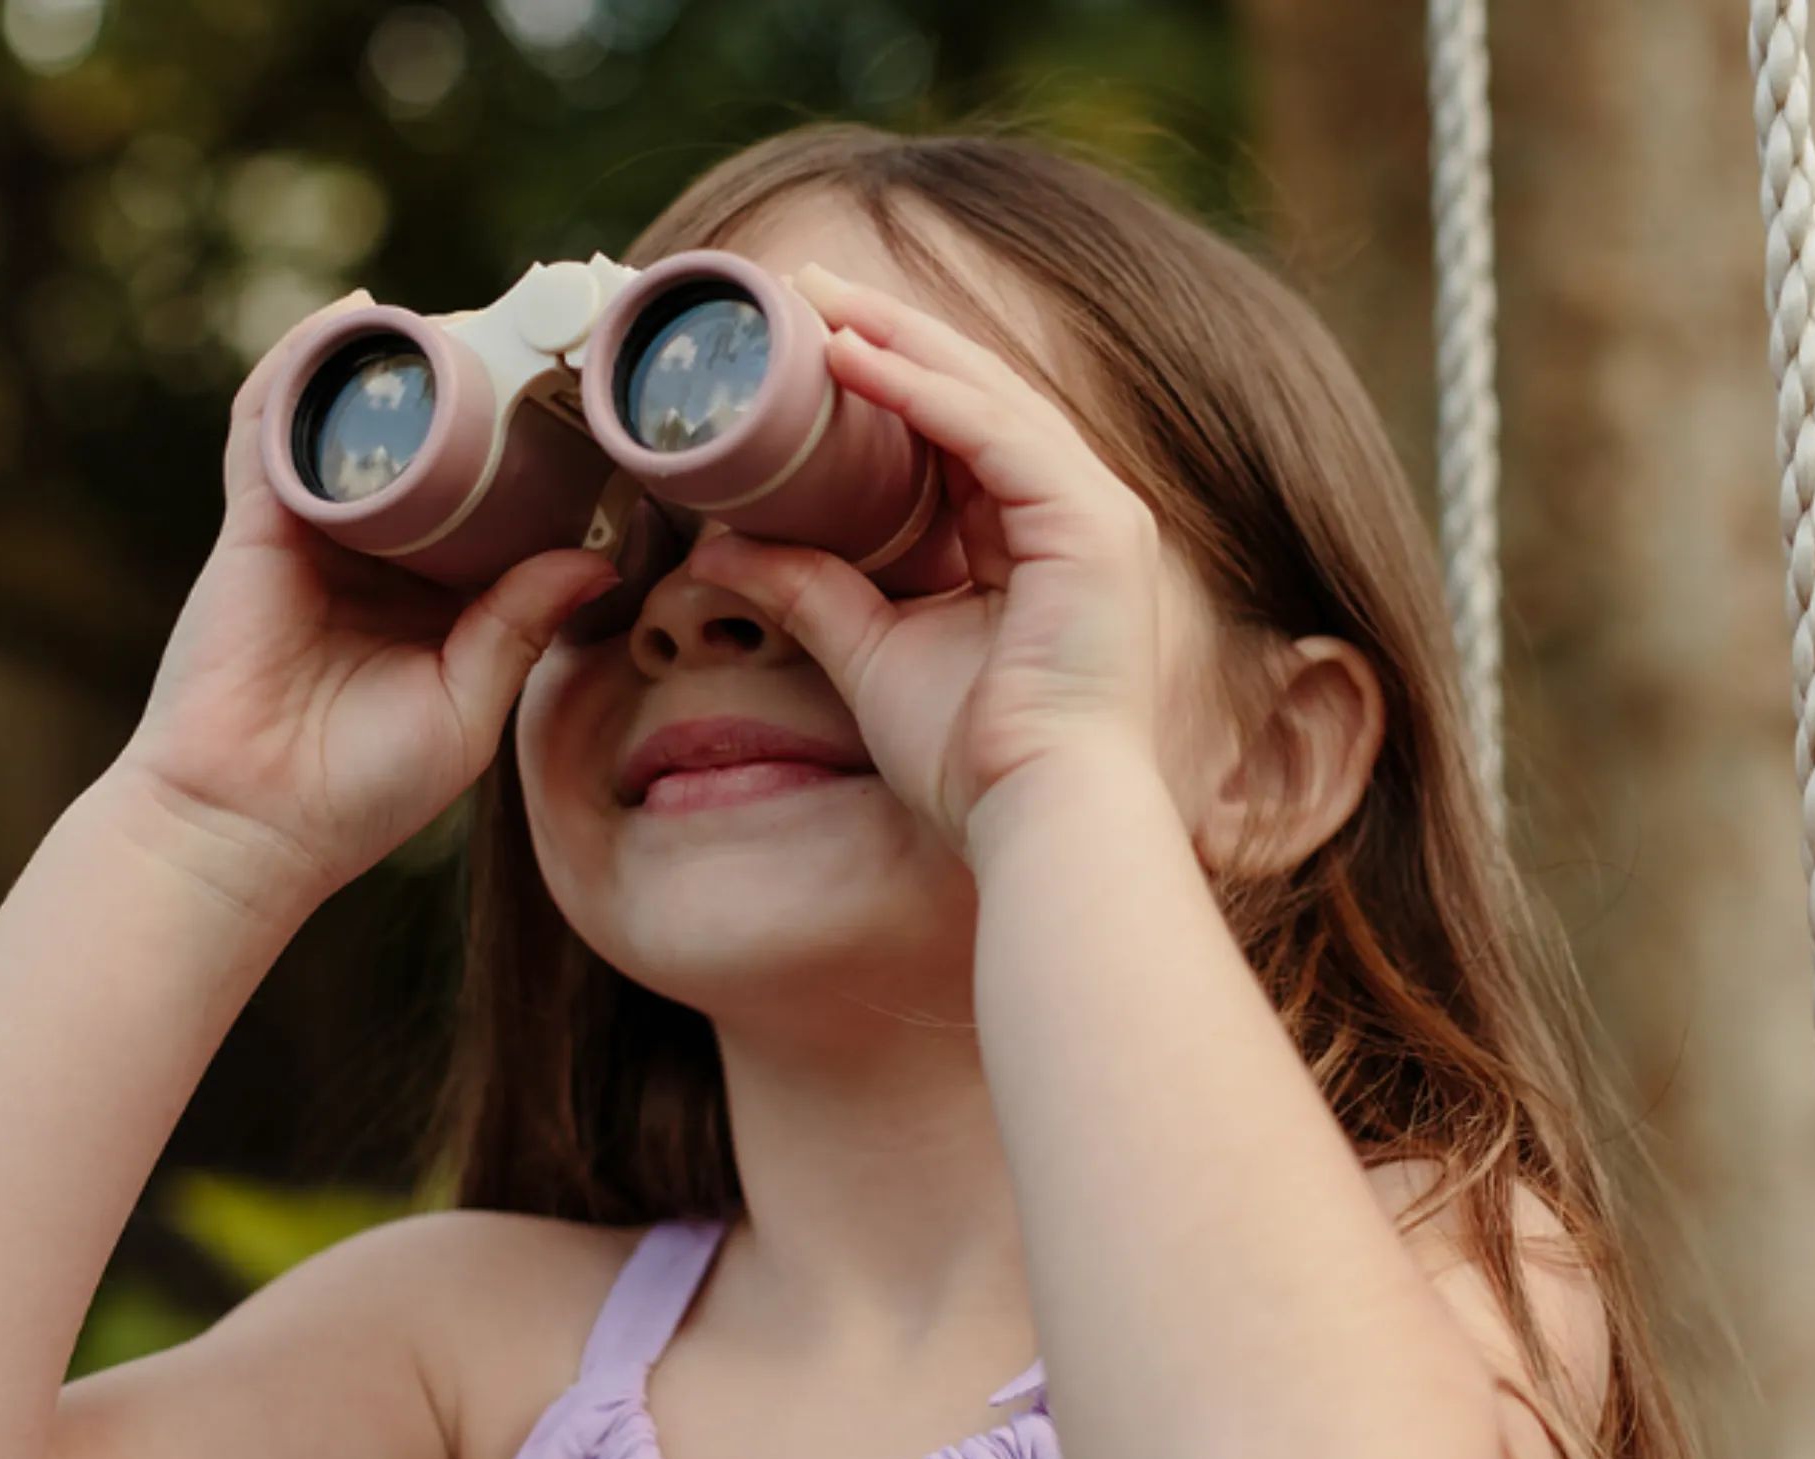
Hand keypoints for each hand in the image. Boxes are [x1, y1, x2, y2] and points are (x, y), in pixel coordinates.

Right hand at [117, 292, 619, 920]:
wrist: (247, 823)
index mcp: (438, 606)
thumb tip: (597, 556)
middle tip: (537, 337)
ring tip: (458, 315)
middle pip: (432, 455)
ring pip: (361, 427)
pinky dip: (308, 365)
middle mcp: (380, 560)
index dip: (538, 464)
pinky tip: (354, 318)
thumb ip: (521, 627)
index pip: (494, 514)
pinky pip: (277, 425)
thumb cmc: (360, 790)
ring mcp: (316, 536)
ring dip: (401, 369)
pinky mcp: (259, 524)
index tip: (597, 418)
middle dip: (474, 395)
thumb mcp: (468, 706)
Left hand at [683, 262, 1168, 859]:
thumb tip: (719, 551)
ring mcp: (1095, 514)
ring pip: (985, 397)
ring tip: (816, 298)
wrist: (1035, 815)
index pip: (958, 437)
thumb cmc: (971, 759)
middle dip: (887, 336)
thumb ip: (809, 592)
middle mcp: (1075, 516)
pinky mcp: (1092, 525)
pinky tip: (852, 357)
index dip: (885, 381)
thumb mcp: (870, 654)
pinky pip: (994, 432)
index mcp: (1037, 543)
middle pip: (973, 397)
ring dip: (896, 341)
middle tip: (802, 287)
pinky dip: (922, 390)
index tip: (808, 341)